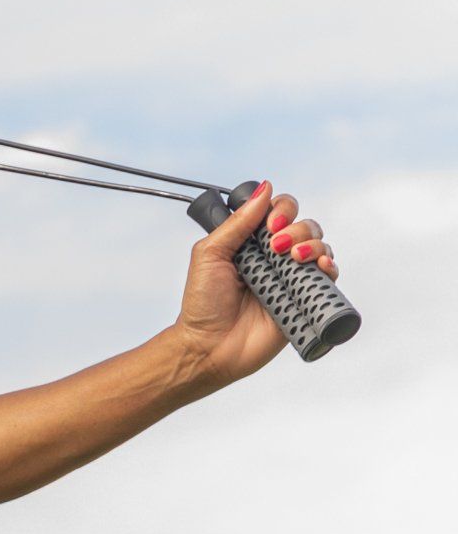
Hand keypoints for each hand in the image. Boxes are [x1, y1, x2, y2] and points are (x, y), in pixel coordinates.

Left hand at [174, 182, 341, 388]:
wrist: (210, 346)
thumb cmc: (203, 303)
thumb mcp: (211, 253)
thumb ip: (237, 221)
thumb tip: (265, 187)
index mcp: (253, 242)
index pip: (280, 211)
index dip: (281, 210)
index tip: (269, 225)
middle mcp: (275, 257)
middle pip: (305, 224)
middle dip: (298, 227)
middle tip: (277, 245)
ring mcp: (291, 278)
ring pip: (319, 246)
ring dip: (313, 243)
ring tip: (294, 257)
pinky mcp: (303, 300)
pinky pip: (327, 277)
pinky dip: (329, 266)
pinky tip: (320, 265)